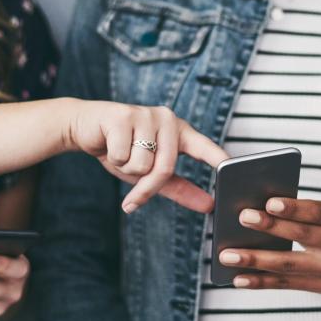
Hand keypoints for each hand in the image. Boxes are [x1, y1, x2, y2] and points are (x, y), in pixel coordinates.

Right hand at [66, 100, 226, 213]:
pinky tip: (108, 143)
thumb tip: (209, 205)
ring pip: (142, 164)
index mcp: (179, 131)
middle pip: (166, 167)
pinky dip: (113, 157)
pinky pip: (123, 156)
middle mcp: (167, 118)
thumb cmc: (122, 149)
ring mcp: (146, 114)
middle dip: (146, 186)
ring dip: (125, 168)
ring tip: (119, 152)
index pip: (204, 146)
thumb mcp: (150, 172)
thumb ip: (181, 188)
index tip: (235, 169)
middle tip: (132, 194)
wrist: (85, 127)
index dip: (219, 158)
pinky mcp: (123, 116)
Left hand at [218, 198, 320, 300]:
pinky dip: (261, 282)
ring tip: (227, 255)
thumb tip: (262, 210)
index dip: (294, 208)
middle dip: (271, 227)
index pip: (317, 211)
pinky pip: (287, 285)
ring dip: (256, 259)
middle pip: (302, 236)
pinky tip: (238, 279)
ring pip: (289, 264)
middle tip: (242, 217)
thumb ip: (307, 210)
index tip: (270, 203)